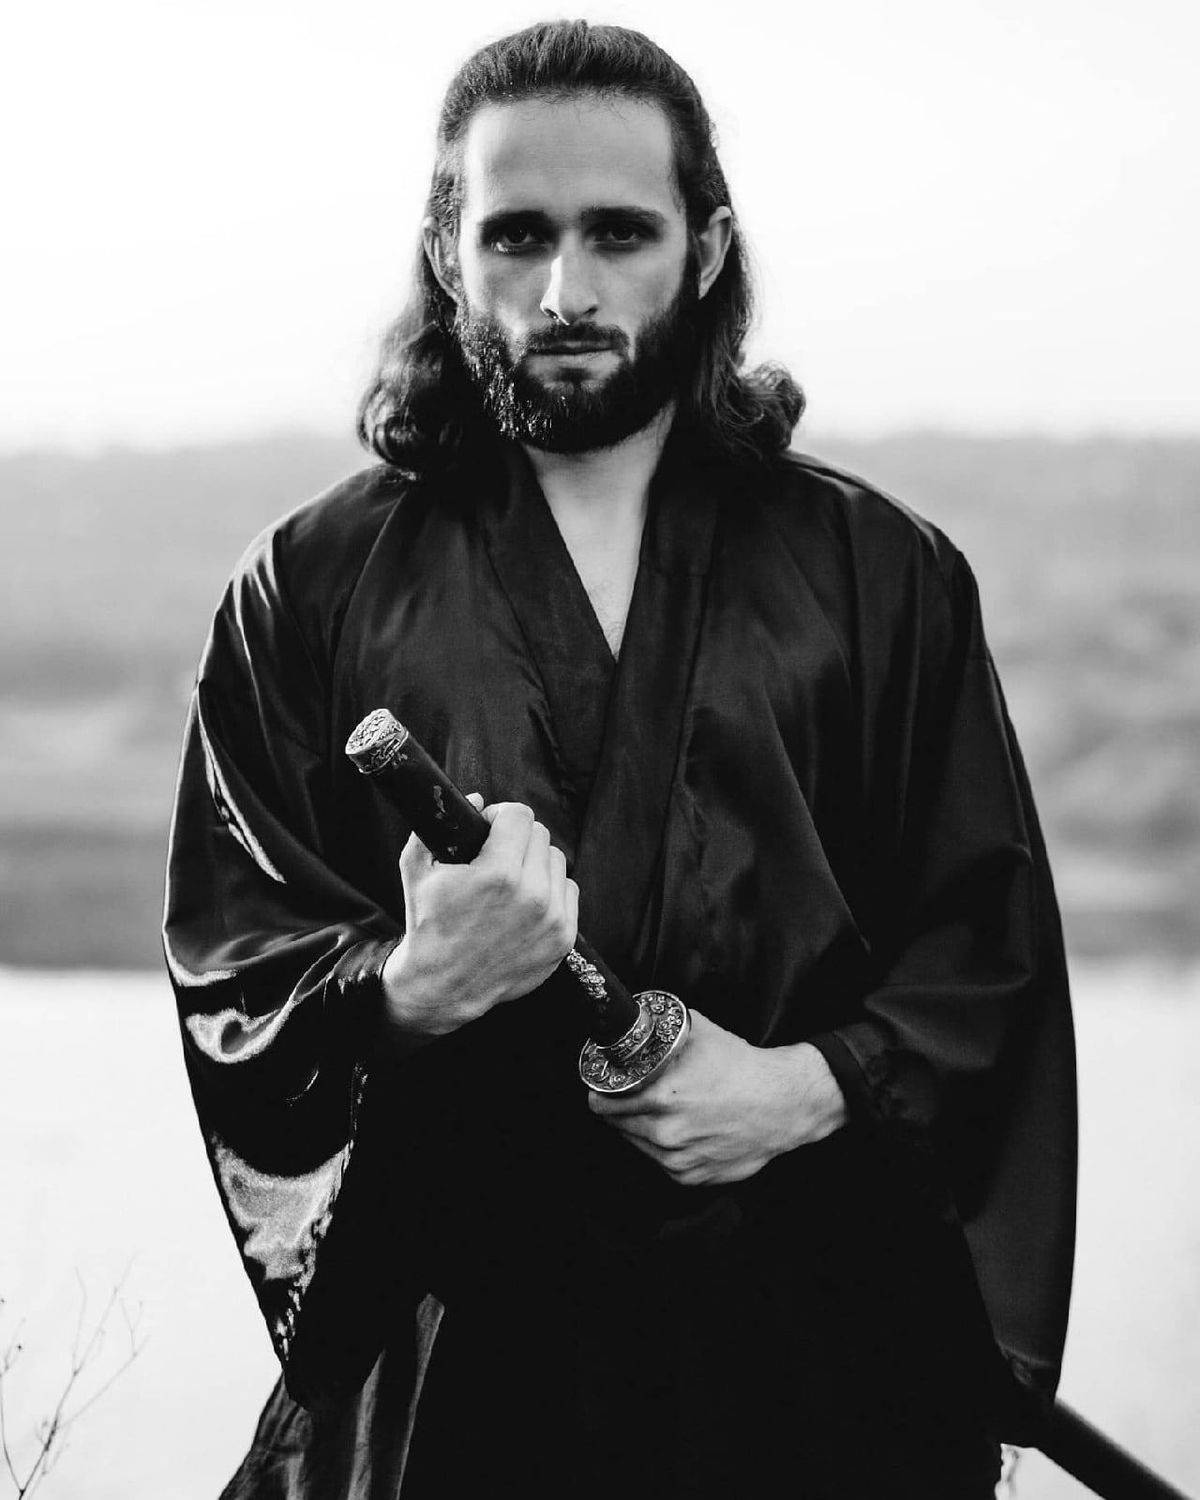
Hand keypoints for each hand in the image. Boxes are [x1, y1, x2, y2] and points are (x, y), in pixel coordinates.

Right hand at [381, 795, 578, 1039]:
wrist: (443, 986)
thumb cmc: (428, 924)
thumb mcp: (417, 869)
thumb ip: (439, 825)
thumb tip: (478, 799)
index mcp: (498, 874)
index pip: (519, 815)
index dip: (500, 816)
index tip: (489, 828)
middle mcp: (532, 895)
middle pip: (539, 834)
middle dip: (516, 838)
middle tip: (497, 854)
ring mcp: (551, 919)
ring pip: (557, 861)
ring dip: (536, 863)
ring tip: (511, 880)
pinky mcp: (564, 938)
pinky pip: (569, 891)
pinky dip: (550, 891)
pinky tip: (525, 902)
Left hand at [587, 1010, 846, 1185]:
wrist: (782, 1104)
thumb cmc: (743, 1068)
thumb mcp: (700, 1034)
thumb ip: (664, 1031)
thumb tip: (641, 1018)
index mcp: (663, 1098)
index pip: (605, 1104)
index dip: (599, 1094)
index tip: (599, 1088)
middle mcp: (667, 1134)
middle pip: (618, 1125)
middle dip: (616, 1111)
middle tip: (621, 1098)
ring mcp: (679, 1160)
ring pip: (638, 1145)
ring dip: (638, 1129)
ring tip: (651, 1112)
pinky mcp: (692, 1177)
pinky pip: (662, 1162)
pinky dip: (662, 1148)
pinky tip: (674, 1131)